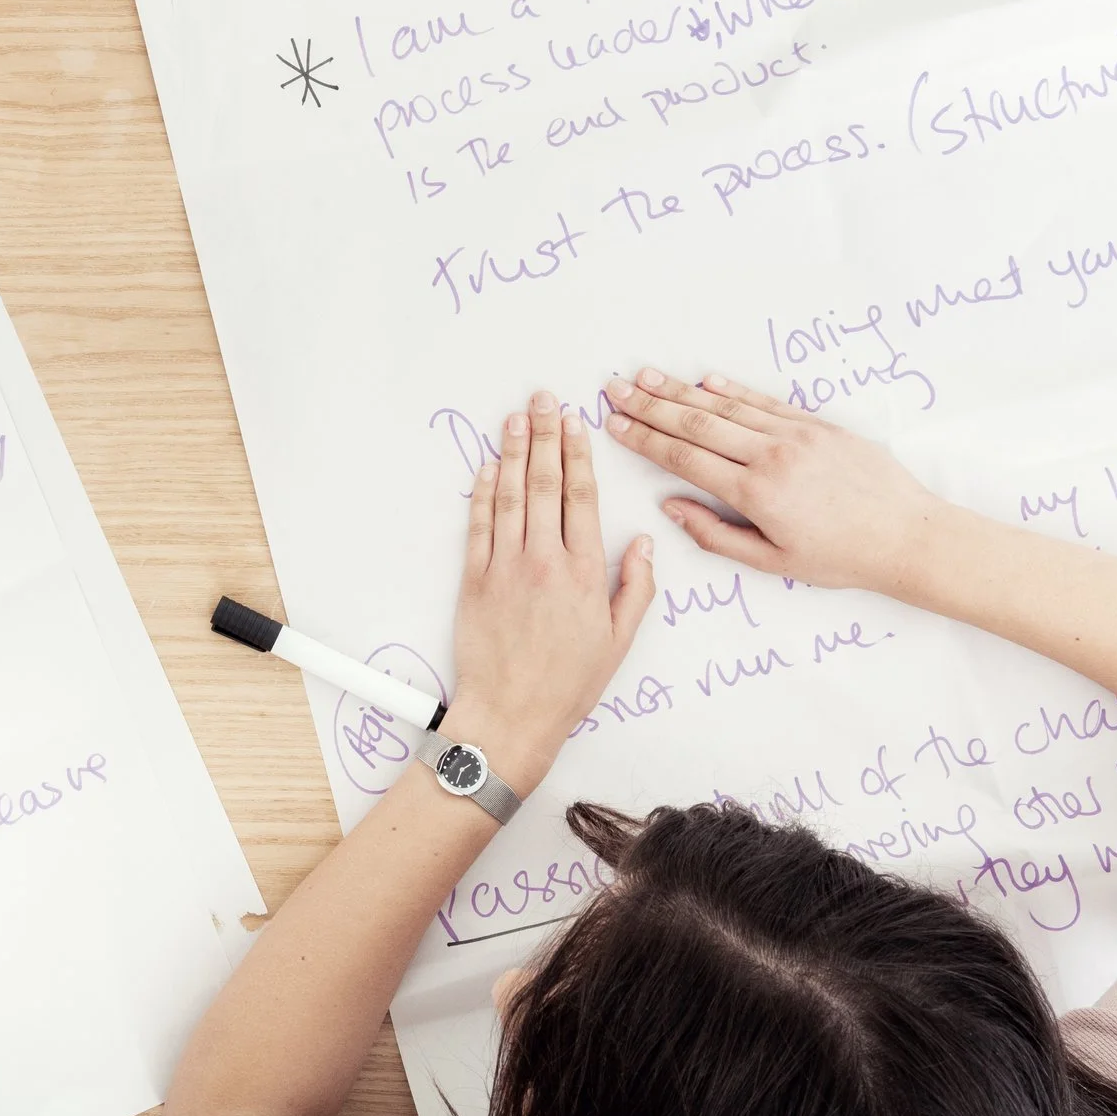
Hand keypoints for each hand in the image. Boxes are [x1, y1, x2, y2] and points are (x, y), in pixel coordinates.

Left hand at [451, 391, 657, 794]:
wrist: (512, 714)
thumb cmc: (567, 682)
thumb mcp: (619, 640)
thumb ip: (635, 586)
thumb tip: (642, 542)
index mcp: (583, 572)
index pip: (581, 497)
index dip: (577, 454)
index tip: (574, 423)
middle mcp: (544, 561)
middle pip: (545, 484)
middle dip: (544, 437)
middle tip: (541, 401)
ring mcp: (505, 567)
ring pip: (509, 497)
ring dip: (512, 453)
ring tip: (514, 419)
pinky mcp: (475, 580)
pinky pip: (478, 526)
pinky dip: (482, 493)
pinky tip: (488, 468)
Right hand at [603, 367, 946, 593]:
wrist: (908, 536)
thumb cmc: (842, 558)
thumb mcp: (773, 563)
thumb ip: (716, 536)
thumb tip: (673, 507)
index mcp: (756, 493)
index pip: (684, 458)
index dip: (644, 439)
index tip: (615, 425)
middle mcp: (771, 456)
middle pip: (696, 422)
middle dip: (650, 404)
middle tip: (616, 388)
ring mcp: (796, 434)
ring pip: (726, 405)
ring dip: (682, 390)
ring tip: (647, 376)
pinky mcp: (819, 425)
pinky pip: (765, 401)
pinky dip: (732, 390)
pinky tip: (705, 380)